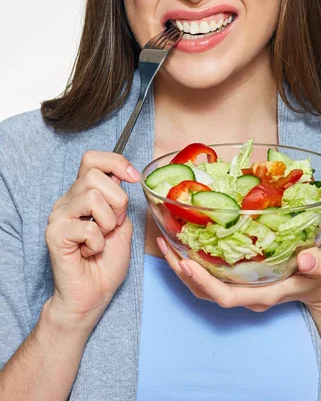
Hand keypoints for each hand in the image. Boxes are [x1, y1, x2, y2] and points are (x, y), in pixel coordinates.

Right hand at [45, 151, 139, 330]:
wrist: (93, 295)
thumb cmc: (107, 261)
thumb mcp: (123, 223)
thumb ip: (119, 200)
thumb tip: (120, 178)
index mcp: (82, 194)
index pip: (92, 159)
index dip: (115, 162)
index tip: (133, 178)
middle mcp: (67, 201)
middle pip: (94, 175)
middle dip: (117, 200)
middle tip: (114, 225)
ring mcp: (58, 216)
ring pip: (91, 196)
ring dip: (107, 221)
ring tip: (102, 239)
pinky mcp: (54, 234)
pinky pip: (86, 227)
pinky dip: (97, 243)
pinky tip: (90, 252)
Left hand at [157, 237, 320, 311]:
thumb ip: (320, 263)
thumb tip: (309, 261)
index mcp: (264, 294)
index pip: (227, 297)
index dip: (205, 283)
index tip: (187, 264)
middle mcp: (248, 295)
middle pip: (207, 293)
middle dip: (184, 273)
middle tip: (166, 245)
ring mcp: (242, 289)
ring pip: (204, 287)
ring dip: (183, 268)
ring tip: (166, 243)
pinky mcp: (239, 280)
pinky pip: (210, 277)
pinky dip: (194, 263)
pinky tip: (184, 243)